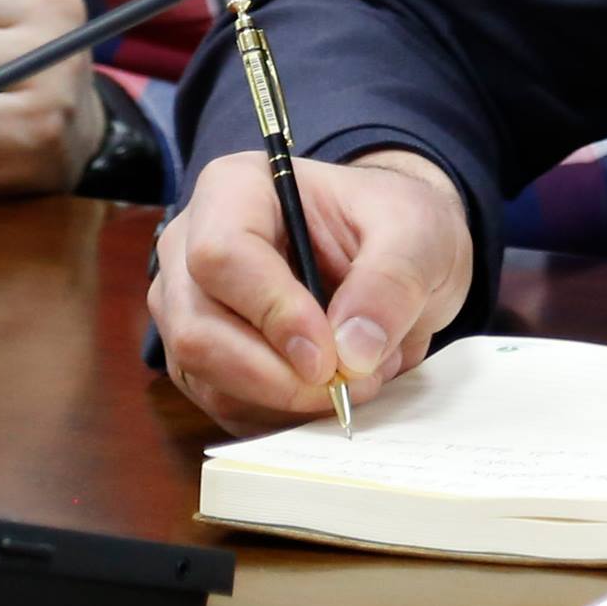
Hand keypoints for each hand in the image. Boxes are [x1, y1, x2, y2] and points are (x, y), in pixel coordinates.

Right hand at [152, 146, 471, 430]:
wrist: (393, 252)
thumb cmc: (394, 224)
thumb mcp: (419, 232)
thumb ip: (392, 280)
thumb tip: (353, 351)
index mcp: (235, 189)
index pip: (221, 256)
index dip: (273, 314)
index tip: (330, 357)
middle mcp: (191, 246)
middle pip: (197, 329)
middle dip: (276, 377)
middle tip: (350, 383)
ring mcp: (187, 306)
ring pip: (204, 377)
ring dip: (284, 399)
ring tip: (355, 376)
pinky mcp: (200, 358)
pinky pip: (222, 405)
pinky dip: (279, 415)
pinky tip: (328, 391)